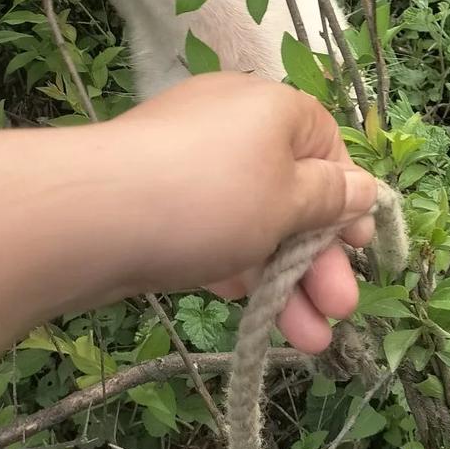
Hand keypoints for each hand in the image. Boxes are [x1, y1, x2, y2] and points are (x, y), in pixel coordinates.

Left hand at [95, 73, 377, 351]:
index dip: (349, 201)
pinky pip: (211, 232)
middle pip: (291, 192)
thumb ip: (330, 198)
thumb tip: (362, 188)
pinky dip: (236, 268)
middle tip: (337, 312)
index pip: (327, 147)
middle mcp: (232, 124)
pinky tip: (254, 317)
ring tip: (307, 340)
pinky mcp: (154, 200)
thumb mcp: (288, 200)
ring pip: (252, 221)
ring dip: (283, 280)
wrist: (88, 216)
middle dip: (319, 259)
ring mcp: (188, 162)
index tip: (360, 252)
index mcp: (273, 108)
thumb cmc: (209, 199)